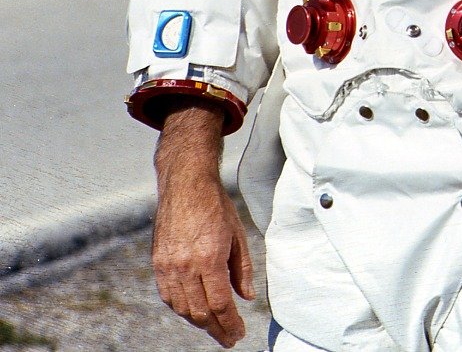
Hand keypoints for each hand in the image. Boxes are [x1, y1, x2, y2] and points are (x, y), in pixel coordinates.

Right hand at [152, 104, 254, 346]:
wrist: (185, 183)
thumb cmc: (216, 206)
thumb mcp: (238, 234)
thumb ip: (242, 269)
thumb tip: (246, 297)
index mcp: (208, 258)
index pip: (219, 304)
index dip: (229, 324)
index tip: (238, 334)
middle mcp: (185, 266)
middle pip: (199, 312)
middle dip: (216, 329)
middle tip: (229, 338)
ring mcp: (168, 266)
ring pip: (182, 308)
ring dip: (199, 322)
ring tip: (215, 327)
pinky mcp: (158, 262)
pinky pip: (168, 296)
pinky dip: (182, 308)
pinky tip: (194, 311)